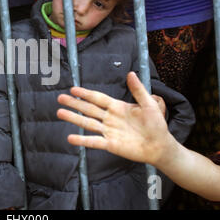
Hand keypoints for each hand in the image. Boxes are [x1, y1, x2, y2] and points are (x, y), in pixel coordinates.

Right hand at [56, 71, 174, 165]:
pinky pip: (93, 141)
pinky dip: (82, 140)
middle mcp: (110, 118)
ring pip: (87, 123)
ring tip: (59, 113)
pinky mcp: (110, 144)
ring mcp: (108, 131)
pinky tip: (70, 138)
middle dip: (74, 103)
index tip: (73, 89)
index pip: (98, 98)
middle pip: (88, 109)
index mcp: (117, 107)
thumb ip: (138, 90)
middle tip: (60, 98)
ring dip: (73, 118)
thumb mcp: (149, 105)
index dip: (86, 94)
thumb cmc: (156, 125)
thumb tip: (131, 73)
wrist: (160, 146)